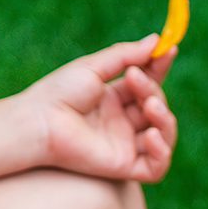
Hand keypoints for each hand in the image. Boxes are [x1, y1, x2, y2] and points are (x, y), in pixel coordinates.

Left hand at [23, 35, 178, 182]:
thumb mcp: (93, 67)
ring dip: (164, 118)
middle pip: (157, 106)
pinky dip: (162, 152)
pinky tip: (152, 135)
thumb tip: (156, 41)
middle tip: (135, 79)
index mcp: (114, 100)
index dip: (160, 67)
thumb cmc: (59, 94)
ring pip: (164, 135)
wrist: (39, 122)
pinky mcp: (125, 167)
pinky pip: (156, 167)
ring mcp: (126, 146)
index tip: (168, 49)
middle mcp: (123, 123)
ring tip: (150, 106)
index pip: (149, 84)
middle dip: (153, 90)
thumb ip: (126, 55)